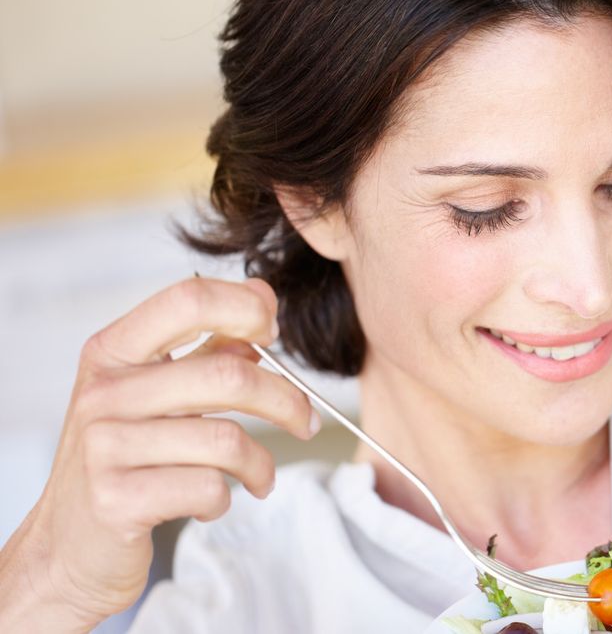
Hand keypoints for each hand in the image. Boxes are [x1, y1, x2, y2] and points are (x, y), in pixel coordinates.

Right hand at [0, 277, 319, 630]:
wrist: (71, 547)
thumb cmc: (125, 461)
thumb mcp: (153, 395)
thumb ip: (207, 349)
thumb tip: (262, 303)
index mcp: (112, 352)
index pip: (189, 299)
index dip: (246, 308)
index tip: (274, 335)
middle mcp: (103, 393)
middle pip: (229, 375)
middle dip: (287, 401)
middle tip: (307, 422)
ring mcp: (105, 447)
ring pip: (227, 440)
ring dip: (261, 464)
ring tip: (259, 476)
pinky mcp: (117, 500)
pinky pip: (209, 488)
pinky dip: (226, 499)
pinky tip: (209, 501)